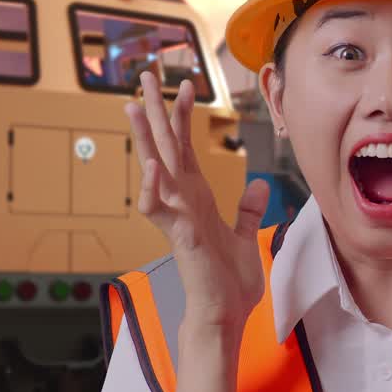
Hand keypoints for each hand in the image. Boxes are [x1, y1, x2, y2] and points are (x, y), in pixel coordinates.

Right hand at [125, 72, 269, 330]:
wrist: (224, 315)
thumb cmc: (229, 282)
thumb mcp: (246, 236)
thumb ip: (248, 210)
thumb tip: (257, 185)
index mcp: (197, 197)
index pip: (186, 148)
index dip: (184, 116)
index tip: (186, 85)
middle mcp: (182, 201)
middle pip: (165, 146)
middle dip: (156, 110)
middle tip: (145, 75)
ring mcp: (177, 217)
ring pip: (154, 169)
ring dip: (144, 139)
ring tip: (135, 106)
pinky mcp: (179, 237)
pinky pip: (158, 209)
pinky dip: (153, 189)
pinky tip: (152, 168)